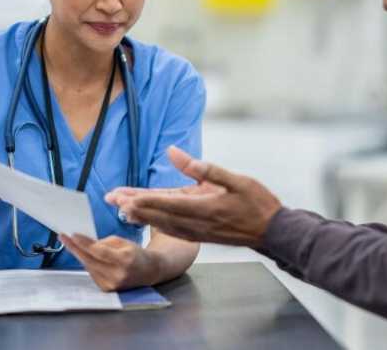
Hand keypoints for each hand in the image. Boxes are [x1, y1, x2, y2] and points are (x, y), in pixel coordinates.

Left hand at [60, 233, 159, 290]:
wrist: (147, 272)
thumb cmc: (135, 254)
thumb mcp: (123, 242)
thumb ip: (105, 243)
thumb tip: (86, 244)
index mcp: (125, 260)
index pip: (100, 251)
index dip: (84, 244)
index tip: (72, 236)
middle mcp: (118, 274)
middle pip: (90, 260)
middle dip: (75, 248)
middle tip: (63, 238)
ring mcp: (112, 284)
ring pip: (89, 266)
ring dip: (81, 255)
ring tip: (76, 244)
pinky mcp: (106, 289)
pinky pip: (92, 273)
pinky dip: (89, 263)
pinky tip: (88, 257)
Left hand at [105, 146, 281, 247]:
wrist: (274, 232)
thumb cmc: (257, 203)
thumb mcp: (234, 179)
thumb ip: (202, 167)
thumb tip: (173, 151)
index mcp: (204, 207)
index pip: (166, 202)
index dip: (143, 198)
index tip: (123, 195)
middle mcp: (196, 223)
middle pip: (158, 214)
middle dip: (134, 206)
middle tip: (112, 199)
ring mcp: (198, 231)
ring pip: (162, 223)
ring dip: (141, 215)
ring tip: (121, 207)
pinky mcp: (201, 234)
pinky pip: (173, 229)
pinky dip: (156, 223)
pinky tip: (147, 219)